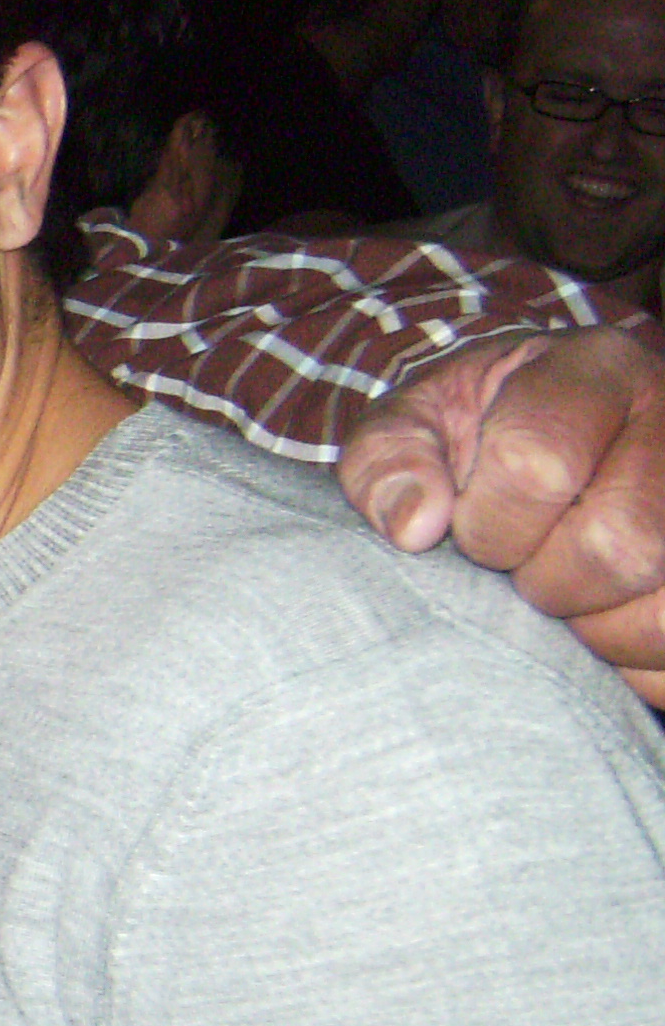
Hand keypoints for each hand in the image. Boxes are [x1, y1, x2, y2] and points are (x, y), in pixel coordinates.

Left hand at [339, 326, 664, 705]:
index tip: (466, 528)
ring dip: (597, 630)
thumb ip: (387, 461)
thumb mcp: (414, 423)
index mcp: (594, 369)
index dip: (487, 523)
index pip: (538, 463)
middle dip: (544, 582)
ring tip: (566, 593)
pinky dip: (635, 655)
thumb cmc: (476, 433)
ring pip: (664, 607)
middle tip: (520, 568)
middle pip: (618, 541)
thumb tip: (415, 526)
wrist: (546, 442)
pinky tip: (606, 616)